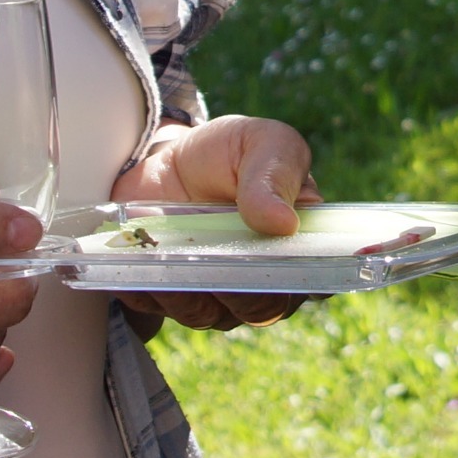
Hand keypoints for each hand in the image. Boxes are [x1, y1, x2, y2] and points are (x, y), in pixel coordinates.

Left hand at [116, 113, 321, 333]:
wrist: (169, 158)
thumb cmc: (230, 152)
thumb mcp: (261, 143)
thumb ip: (276, 175)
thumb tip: (284, 223)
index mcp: (299, 246)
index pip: (318, 280)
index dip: (306, 278)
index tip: (282, 260)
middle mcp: (262, 282)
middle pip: (262, 307)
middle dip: (240, 285)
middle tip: (219, 255)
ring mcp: (214, 296)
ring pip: (207, 314)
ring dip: (187, 288)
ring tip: (169, 254)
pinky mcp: (168, 294)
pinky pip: (158, 306)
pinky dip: (147, 285)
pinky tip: (140, 259)